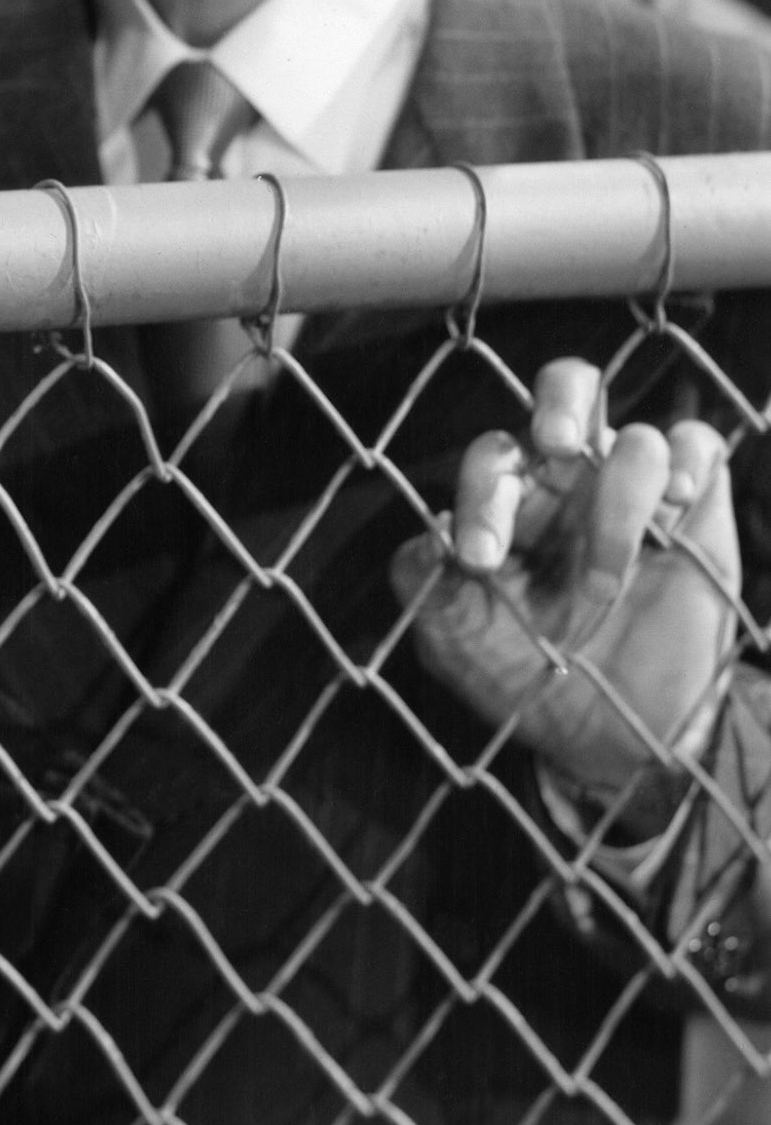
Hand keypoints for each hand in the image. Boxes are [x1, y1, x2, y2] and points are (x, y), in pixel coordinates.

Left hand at [391, 356, 743, 828]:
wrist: (612, 736)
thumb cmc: (523, 679)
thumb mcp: (455, 639)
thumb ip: (425, 585)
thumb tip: (426, 537)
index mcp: (508, 502)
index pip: (494, 458)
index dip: (483, 496)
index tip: (481, 561)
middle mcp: (569, 483)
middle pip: (568, 388)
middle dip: (560, 402)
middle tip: (555, 445)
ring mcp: (634, 493)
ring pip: (635, 438)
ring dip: (620, 499)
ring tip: (606, 579)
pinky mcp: (697, 512)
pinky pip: (699, 447)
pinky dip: (691, 460)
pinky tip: (677, 503)